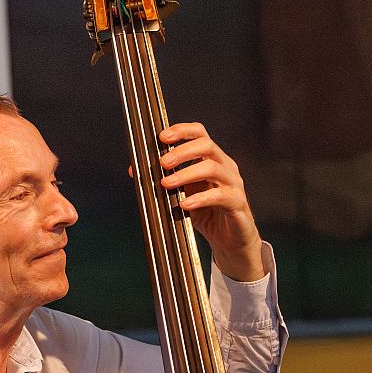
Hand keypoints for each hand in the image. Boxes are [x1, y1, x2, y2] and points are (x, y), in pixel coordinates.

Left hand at [158, 122, 264, 281]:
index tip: (162, 137)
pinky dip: (200, 199)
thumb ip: (165, 180)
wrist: (230, 242)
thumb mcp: (182, 194)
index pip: (200, 134)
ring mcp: (234, 184)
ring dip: (186, 174)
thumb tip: (134, 169)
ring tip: (166, 183)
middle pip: (207, 145)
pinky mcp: (237, 203)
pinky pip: (219, 196)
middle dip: (182, 151)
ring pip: (212, 168)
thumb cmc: (208, 215)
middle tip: (162, 162)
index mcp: (213, 159)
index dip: (182, 131)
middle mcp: (225, 167)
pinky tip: (184, 205)